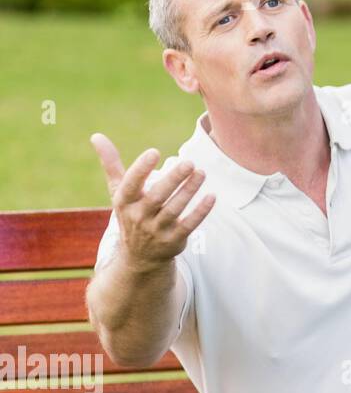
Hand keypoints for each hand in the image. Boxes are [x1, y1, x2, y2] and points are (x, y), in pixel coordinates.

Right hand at [90, 133, 215, 268]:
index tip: (154, 152)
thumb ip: (111, 164)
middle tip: (189, 162)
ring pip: (174, 209)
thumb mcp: (119, 191)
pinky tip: (211, 196)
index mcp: (124, 202)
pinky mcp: (174, 240)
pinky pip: (189, 225)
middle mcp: (139, 217)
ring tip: (201, 172)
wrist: (139, 257)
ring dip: (189, 191)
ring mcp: (156, 230)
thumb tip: (96, 135)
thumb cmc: (131, 213)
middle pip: (157, 196)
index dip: (141, 169)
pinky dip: (200, 212)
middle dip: (173, 179)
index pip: (131, 184)